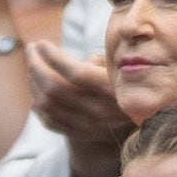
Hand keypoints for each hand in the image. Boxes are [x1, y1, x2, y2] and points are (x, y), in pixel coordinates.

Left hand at [27, 41, 131, 176]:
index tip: (41, 43)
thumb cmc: (132, 83)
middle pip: (55, 88)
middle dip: (36, 65)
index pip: (75, 72)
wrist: (146, 120)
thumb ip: (105, 61)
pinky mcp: (81, 133)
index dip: (53, 56)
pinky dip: (38, 106)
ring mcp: (88, 124)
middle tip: (31, 50)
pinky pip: (50, 122)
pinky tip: (36, 92)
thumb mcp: (124, 68)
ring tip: (33, 68)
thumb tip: (87, 60)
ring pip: (48, 105)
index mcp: (110, 89)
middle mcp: (98, 109)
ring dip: (34, 84)